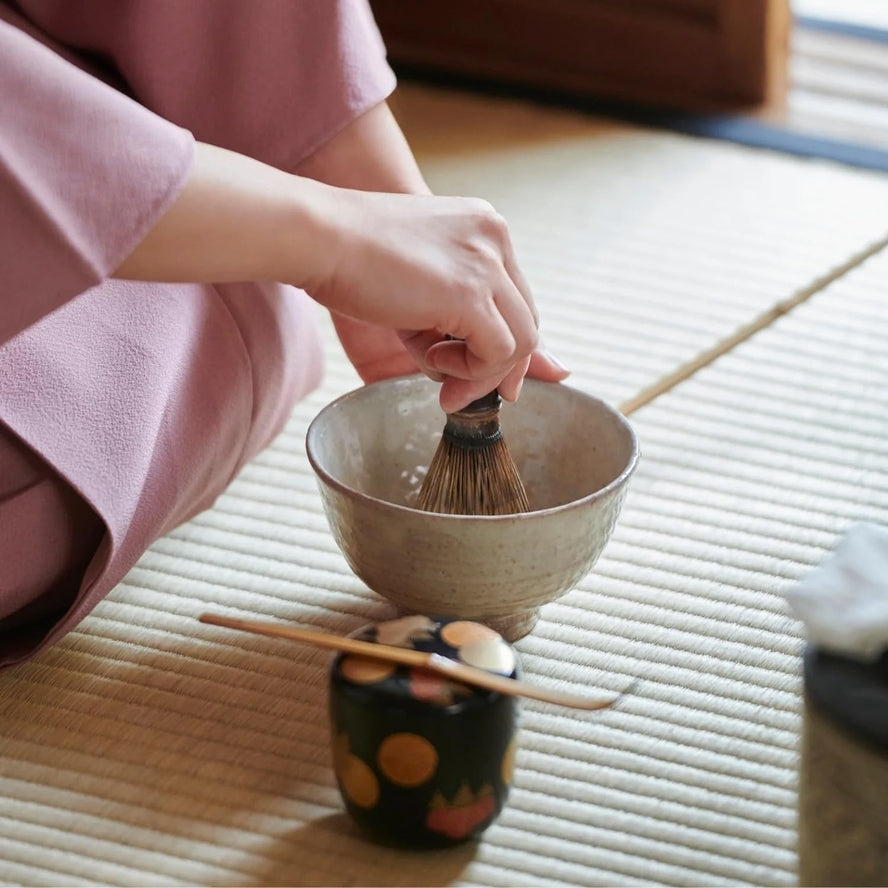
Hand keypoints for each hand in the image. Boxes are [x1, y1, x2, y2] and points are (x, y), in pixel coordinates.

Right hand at [304, 188, 564, 410]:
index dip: (502, 342)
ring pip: (522, 340)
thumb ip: (459, 320)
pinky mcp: (470, 293)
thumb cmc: (351, 258)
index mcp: (484, 227)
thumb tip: (498, 373)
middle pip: (526, 320)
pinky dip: (470, 371)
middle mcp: (495, 238)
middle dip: (496, 367)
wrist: (318, 236)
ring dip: (481, 372)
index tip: (477, 373)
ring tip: (437, 373)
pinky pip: (498, 352)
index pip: (516, 297)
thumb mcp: (421, 285)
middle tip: (457, 393)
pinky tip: (431, 361)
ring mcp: (487, 263)